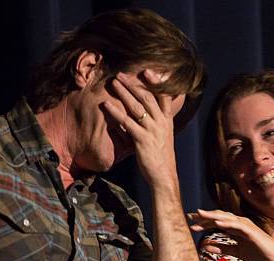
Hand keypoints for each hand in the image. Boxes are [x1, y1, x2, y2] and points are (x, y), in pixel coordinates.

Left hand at [102, 69, 182, 188]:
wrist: (163, 176)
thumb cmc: (160, 158)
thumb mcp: (161, 138)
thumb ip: (152, 125)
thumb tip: (137, 117)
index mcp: (167, 121)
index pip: (165, 96)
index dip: (158, 82)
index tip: (148, 71)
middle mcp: (161, 123)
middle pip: (148, 97)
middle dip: (134, 84)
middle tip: (121, 74)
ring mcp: (152, 130)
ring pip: (137, 106)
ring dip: (124, 93)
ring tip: (113, 83)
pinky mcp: (142, 139)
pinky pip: (127, 122)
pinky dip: (116, 112)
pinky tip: (106, 105)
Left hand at [188, 209, 273, 260]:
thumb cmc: (259, 255)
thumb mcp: (237, 252)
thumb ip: (222, 248)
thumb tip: (205, 247)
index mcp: (236, 229)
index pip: (217, 222)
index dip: (204, 222)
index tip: (190, 224)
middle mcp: (240, 224)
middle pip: (219, 217)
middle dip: (204, 216)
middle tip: (189, 216)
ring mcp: (246, 226)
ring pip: (226, 218)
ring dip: (213, 216)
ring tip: (200, 214)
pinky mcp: (252, 231)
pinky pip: (237, 225)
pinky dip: (227, 223)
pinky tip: (217, 222)